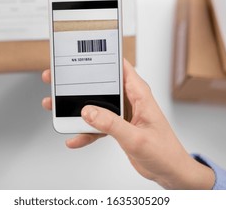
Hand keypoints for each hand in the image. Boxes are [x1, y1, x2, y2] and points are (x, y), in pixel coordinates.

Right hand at [42, 59, 214, 188]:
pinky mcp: (117, 127)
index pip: (120, 67)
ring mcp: (122, 113)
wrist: (169, 171)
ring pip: (95, 105)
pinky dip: (85, 131)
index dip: (102, 57)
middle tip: (58, 80)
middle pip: (101, 85)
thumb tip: (88, 111)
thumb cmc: (165, 152)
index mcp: (139, 94)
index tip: (81, 53)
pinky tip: (74, 138)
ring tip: (56, 107)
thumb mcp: (136, 138)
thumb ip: (112, 124)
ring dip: (76, 108)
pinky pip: (96, 125)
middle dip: (79, 84)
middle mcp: (130, 100)